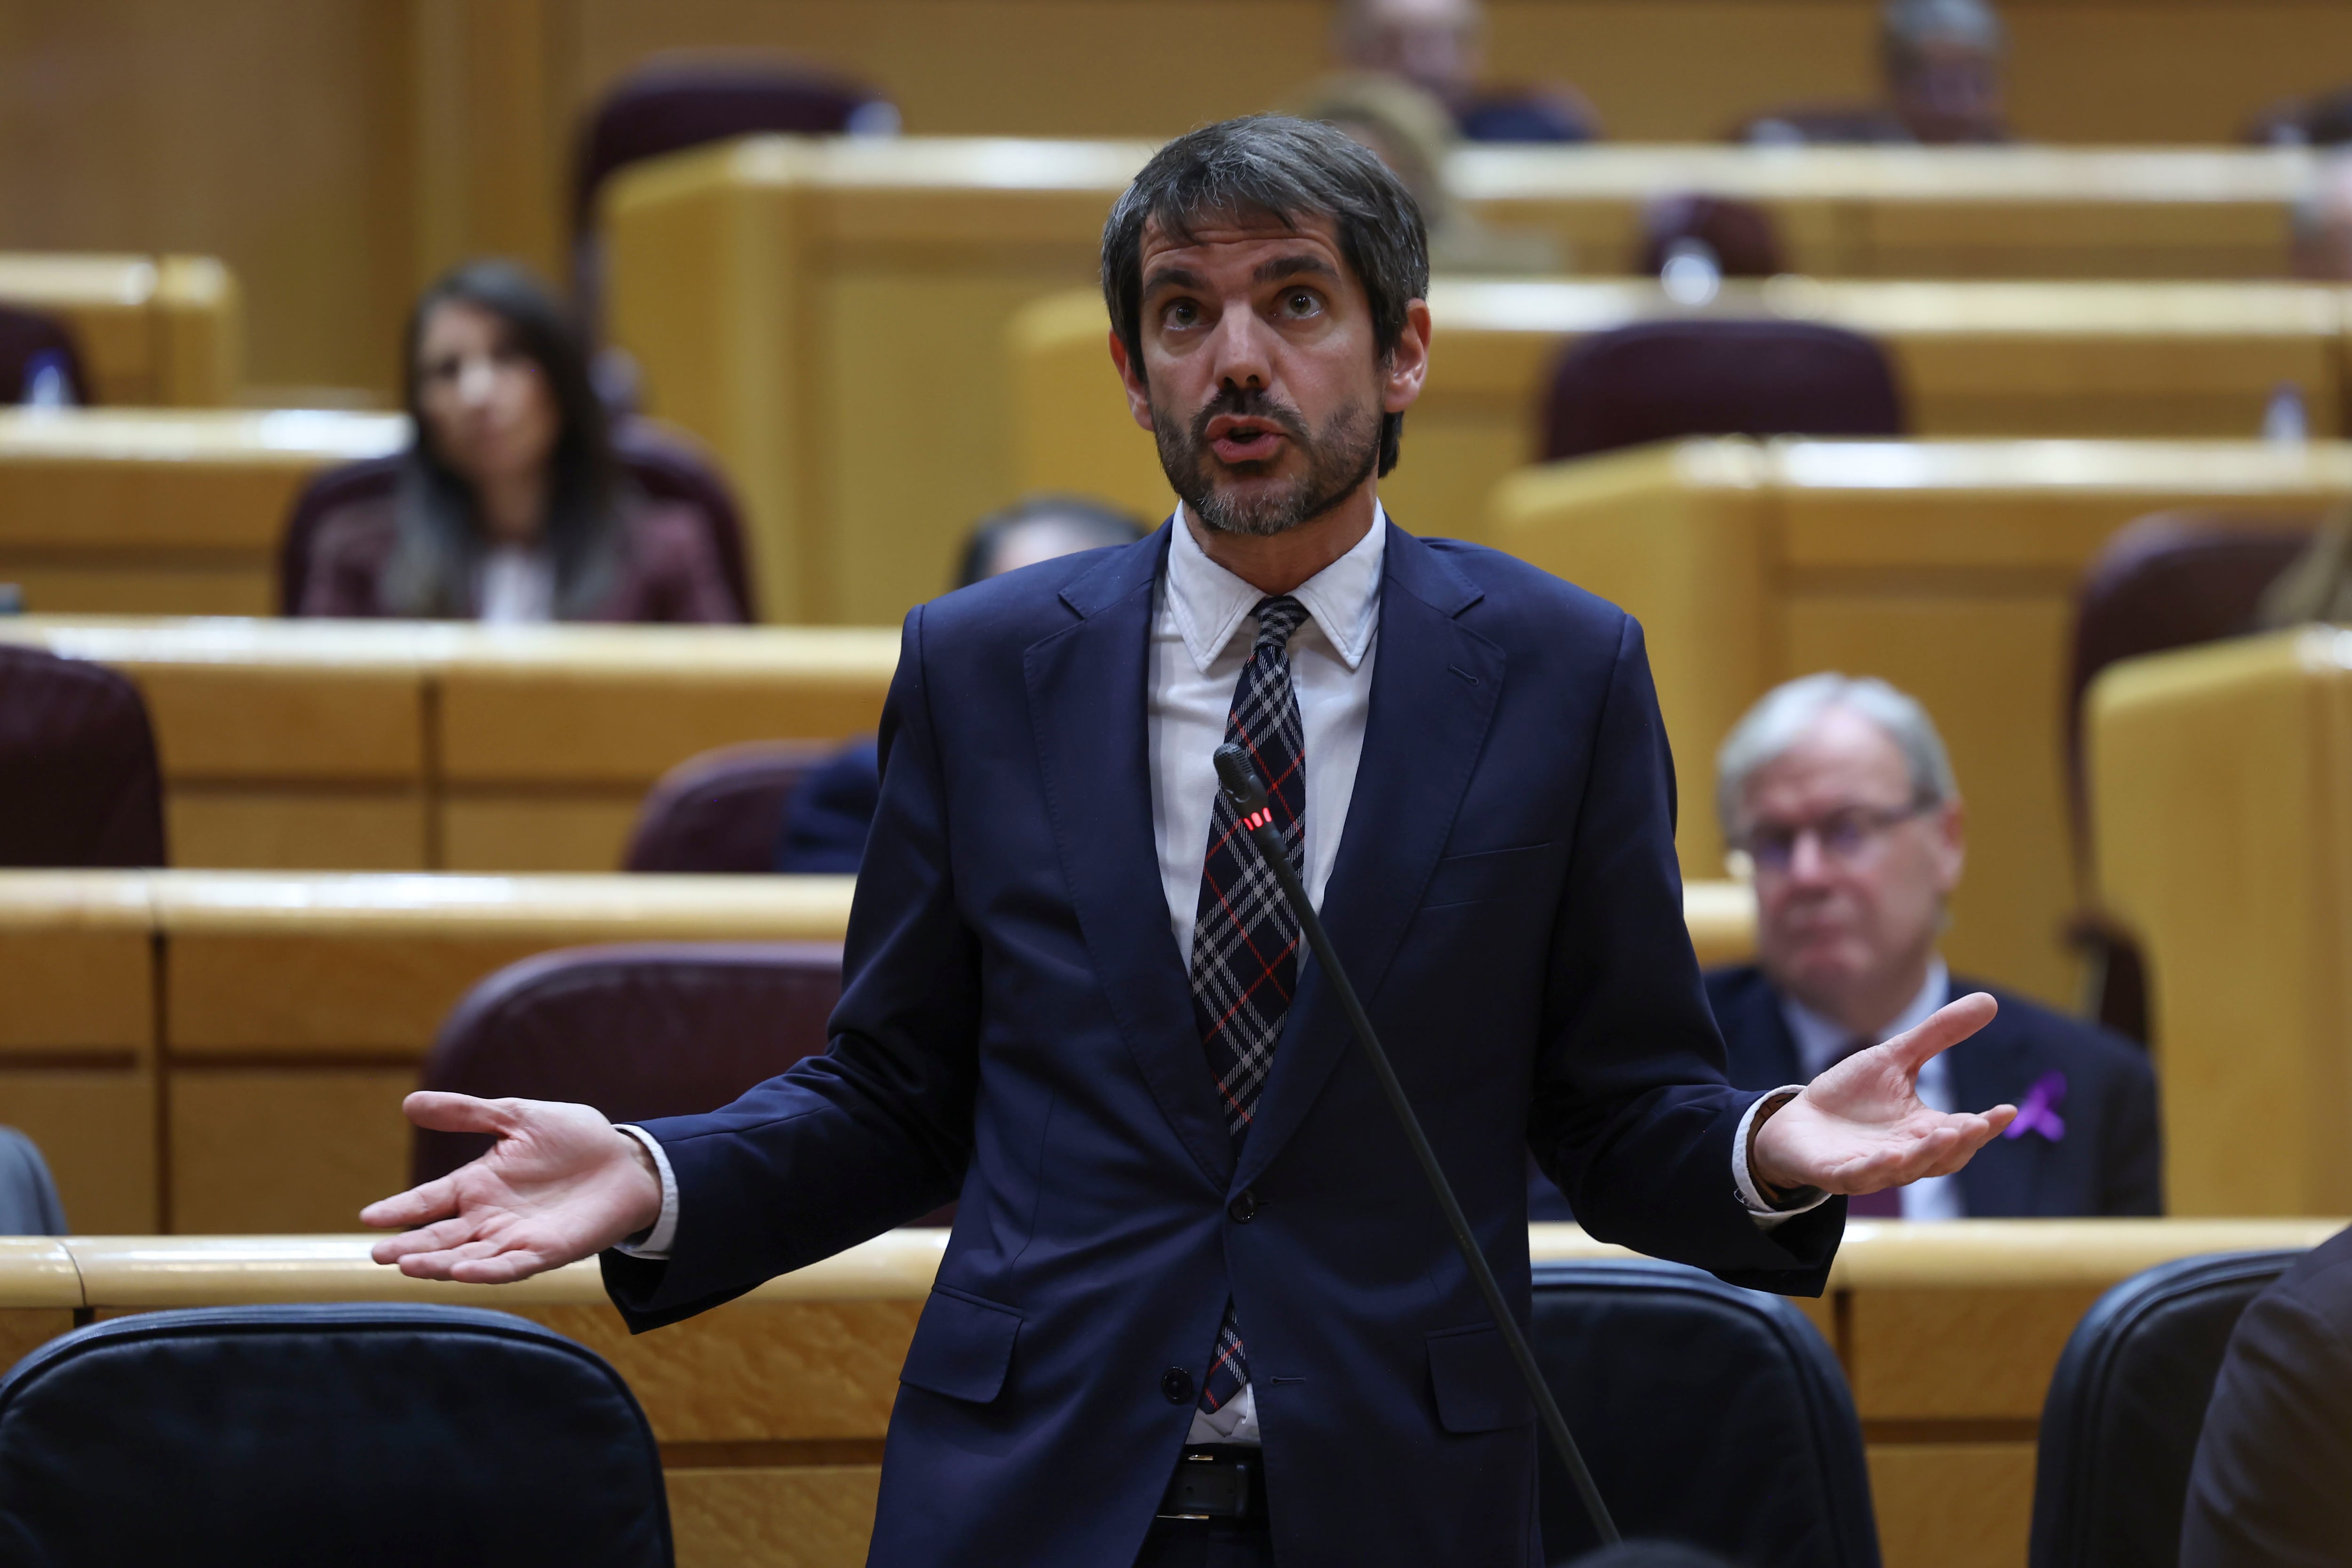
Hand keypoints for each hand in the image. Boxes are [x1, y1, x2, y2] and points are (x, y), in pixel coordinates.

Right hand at [361, 1093, 663, 1283]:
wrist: (626, 1159)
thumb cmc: (573, 1138)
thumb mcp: (517, 1116)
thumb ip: (468, 1114)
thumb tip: (410, 1103)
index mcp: (477, 1184)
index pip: (428, 1200)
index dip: (399, 1210)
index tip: (368, 1217)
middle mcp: (489, 1216)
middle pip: (441, 1236)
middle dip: (410, 1247)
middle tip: (378, 1255)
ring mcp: (515, 1237)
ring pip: (468, 1256)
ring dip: (439, 1263)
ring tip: (408, 1266)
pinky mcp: (547, 1251)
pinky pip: (512, 1266)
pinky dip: (487, 1271)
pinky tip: (464, 1271)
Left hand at [1749, 992, 2016, 1198]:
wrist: (1797, 1120)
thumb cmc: (1850, 1094)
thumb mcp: (1895, 1058)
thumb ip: (1938, 1034)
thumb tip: (1990, 1001)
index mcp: (1921, 1131)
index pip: (1962, 1133)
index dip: (1986, 1126)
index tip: (2008, 1110)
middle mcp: (1903, 1154)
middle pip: (1941, 1157)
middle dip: (1961, 1142)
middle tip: (1978, 1124)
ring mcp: (1870, 1168)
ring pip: (1906, 1169)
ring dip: (1927, 1154)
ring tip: (1947, 1133)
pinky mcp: (1835, 1173)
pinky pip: (1858, 1176)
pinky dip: (1875, 1167)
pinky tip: (1891, 1154)